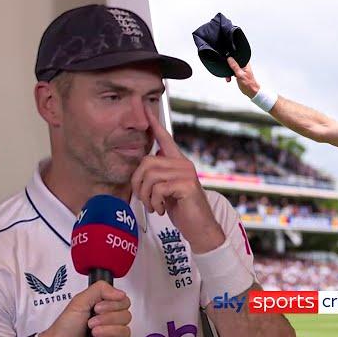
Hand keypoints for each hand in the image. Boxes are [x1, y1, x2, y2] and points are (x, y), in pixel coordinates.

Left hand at [39, 281, 131, 336]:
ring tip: (93, 333)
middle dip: (107, 319)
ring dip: (106, 331)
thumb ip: (100, 289)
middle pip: (126, 316)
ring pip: (125, 331)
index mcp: (105, 306)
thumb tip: (119, 292)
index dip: (113, 305)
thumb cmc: (65, 327)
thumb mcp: (79, 301)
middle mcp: (110, 319)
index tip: (98, 307)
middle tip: (92, 322)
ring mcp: (112, 334)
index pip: (124, 301)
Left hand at [130, 105, 225, 253]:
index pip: (165, 139)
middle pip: (147, 162)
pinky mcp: (186, 185)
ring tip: (154, 206)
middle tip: (144, 199)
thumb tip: (146, 165)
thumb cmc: (182, 210)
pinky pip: (158, 188)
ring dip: (146, 196)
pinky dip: (154, 202)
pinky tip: (161, 209)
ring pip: (150, 176)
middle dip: (138, 183)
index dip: (154, 124)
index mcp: (178, 162)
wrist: (200, 228)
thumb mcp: (168, 190)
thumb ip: (160, 176)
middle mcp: (183, 164)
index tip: (146, 108)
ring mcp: (186, 173)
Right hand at [226, 57, 259, 98]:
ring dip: (229, 72)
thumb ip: (235, 66)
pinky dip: (230, 75)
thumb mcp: (240, 74)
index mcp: (245, 63)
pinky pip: (233, 72)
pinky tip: (230, 78)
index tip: (227, 63)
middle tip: (228, 73)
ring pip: (232, 68)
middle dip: (229, 68)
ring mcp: (241, 70)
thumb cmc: (249, 84)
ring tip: (229, 77)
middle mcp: (244, 66)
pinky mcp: (239, 73)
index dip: (231, 59)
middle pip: (233, 62)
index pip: (237, 57)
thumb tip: (230, 59)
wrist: (251, 91)